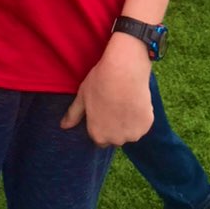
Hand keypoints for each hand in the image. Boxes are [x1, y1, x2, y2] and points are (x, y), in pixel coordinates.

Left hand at [60, 32, 152, 146]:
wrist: (124, 69)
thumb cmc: (100, 81)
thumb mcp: (82, 97)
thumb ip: (73, 115)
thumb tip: (63, 126)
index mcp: (98, 135)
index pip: (99, 138)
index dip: (101, 124)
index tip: (103, 110)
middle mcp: (115, 140)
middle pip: (115, 137)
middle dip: (114, 126)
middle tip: (114, 105)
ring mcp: (133, 134)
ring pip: (130, 131)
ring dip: (128, 123)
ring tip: (124, 102)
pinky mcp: (146, 125)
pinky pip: (142, 124)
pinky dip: (140, 116)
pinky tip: (134, 100)